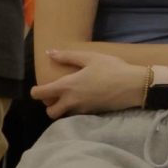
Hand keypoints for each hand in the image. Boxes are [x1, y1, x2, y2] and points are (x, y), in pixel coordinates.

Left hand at [31, 49, 147, 118]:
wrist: (132, 86)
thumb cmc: (111, 68)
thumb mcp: (89, 57)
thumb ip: (67, 56)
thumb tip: (49, 52)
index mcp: (68, 86)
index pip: (41, 94)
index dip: (35, 92)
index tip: (37, 88)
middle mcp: (72, 101)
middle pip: (50, 112)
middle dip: (49, 105)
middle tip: (55, 94)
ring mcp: (82, 110)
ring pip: (63, 115)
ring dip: (62, 108)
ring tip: (69, 96)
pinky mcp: (92, 114)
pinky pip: (76, 114)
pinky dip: (75, 109)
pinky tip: (84, 98)